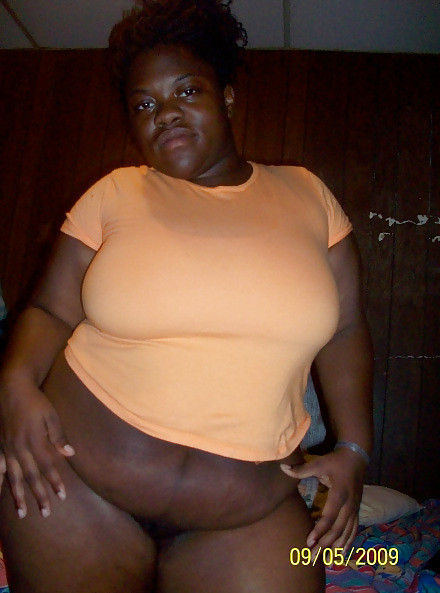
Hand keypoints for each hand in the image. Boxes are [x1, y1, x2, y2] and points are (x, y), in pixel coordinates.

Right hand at [0, 379, 73, 518]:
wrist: (10, 388)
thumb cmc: (34, 401)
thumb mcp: (50, 415)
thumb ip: (59, 436)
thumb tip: (70, 454)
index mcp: (34, 441)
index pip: (48, 467)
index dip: (55, 482)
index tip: (62, 496)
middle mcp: (19, 448)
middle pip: (30, 477)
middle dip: (39, 496)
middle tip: (45, 513)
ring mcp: (6, 449)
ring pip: (12, 478)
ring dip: (18, 496)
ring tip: (22, 513)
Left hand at [281, 448, 365, 554]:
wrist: (356, 457)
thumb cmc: (335, 461)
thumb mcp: (319, 463)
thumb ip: (301, 469)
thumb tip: (283, 468)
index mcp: (340, 494)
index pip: (330, 517)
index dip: (320, 530)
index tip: (309, 541)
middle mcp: (349, 505)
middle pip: (337, 529)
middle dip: (325, 544)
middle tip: (311, 556)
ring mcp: (355, 509)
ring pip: (346, 532)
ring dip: (335, 547)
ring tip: (324, 560)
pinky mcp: (357, 510)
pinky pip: (353, 530)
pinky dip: (348, 542)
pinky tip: (341, 554)